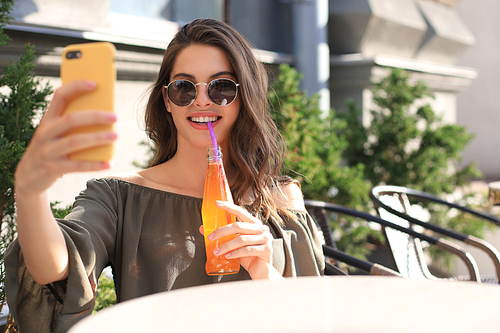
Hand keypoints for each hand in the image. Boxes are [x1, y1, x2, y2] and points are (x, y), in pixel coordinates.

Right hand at [15, 80, 117, 195]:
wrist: (27, 177)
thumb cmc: (50, 149)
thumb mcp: (54, 133)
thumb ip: (71, 123)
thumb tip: (104, 114)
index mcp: (47, 119)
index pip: (59, 96)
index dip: (76, 87)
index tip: (95, 84)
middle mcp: (45, 133)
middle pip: (71, 119)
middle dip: (95, 116)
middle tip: (114, 117)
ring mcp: (47, 151)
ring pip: (75, 141)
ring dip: (97, 138)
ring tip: (115, 136)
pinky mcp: (52, 168)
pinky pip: (77, 166)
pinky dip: (95, 164)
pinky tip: (110, 162)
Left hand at [204, 200, 283, 279]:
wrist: (262, 271)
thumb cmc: (249, 256)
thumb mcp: (234, 244)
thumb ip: (223, 236)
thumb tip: (203, 228)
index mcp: (254, 223)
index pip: (240, 211)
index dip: (228, 206)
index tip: (216, 203)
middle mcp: (262, 228)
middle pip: (238, 226)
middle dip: (222, 231)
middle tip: (211, 238)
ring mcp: (266, 239)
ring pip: (242, 239)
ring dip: (226, 246)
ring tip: (217, 252)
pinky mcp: (267, 250)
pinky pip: (248, 250)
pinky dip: (236, 253)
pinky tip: (228, 256)